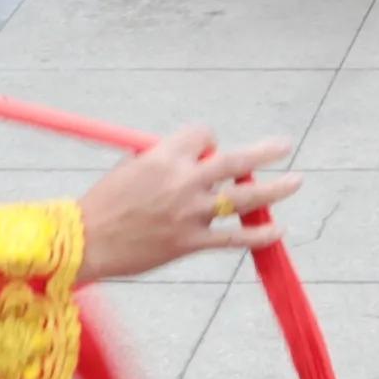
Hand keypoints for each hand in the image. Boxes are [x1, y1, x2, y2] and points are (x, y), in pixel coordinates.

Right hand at [74, 128, 295, 276]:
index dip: (208, 141)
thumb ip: (164, 161)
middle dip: (264, 151)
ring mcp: (189, 212)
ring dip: (275, 189)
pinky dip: (259, 234)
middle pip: (235, 160)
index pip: (204, 136)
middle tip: (284, 146)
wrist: (83, 242)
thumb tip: (193, 161)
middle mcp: (182, 180)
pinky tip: (277, 230)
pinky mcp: (190, 242)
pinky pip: (234, 238)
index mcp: (163, 156)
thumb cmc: (102, 205)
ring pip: (243, 197)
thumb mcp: (130, 168)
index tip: (207, 152)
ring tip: (296, 181)